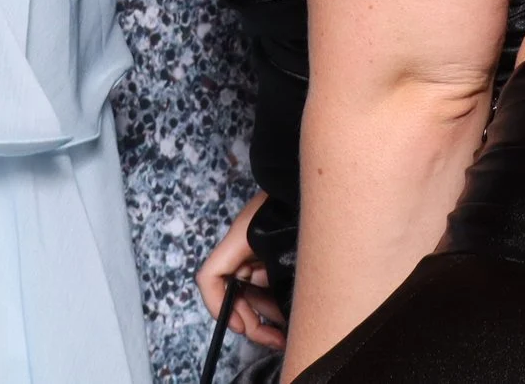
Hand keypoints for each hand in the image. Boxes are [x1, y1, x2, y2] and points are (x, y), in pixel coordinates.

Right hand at [198, 190, 285, 350]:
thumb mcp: (280, 243)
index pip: (210, 278)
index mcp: (237, 242)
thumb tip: (271, 309)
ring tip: (287, 328)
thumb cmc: (295, 206)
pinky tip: (291, 310)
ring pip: (251, 291)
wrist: (314, 184)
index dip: (219, 307)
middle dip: (251, 320)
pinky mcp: (271, 252)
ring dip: (266, 312)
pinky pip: (265, 282)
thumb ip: (269, 274)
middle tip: (274, 340)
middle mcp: (242, 248)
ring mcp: (257, 250)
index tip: (240, 326)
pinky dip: (274, 297)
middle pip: (232, 292)